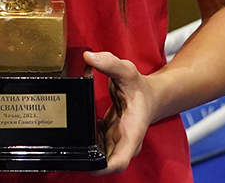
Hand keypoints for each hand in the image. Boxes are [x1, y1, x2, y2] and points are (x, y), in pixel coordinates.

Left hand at [84, 50, 159, 174]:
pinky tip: (82, 128)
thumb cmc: (141, 87)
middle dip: (89, 159)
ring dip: (87, 148)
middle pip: (106, 163)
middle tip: (72, 146)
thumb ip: (109, 63)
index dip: (102, 168)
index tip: (89, 165)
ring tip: (75, 134)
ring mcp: (118, 143)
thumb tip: (89, 57)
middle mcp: (126, 143)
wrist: (152, 95)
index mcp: (133, 132)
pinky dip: (88, 140)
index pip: (119, 162)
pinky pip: (97, 146)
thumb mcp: (127, 71)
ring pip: (100, 155)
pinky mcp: (111, 140)